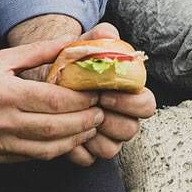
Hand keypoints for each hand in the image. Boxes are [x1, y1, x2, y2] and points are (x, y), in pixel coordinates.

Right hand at [0, 39, 103, 162]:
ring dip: (76, 139)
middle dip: (85, 121)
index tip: (97, 93)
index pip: (55, 101)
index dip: (81, 100)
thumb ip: (40, 51)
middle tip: (101, 112)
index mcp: (4, 94)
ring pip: (48, 148)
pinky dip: (57, 149)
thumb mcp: (2, 57)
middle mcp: (1, 122)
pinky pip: (34, 157)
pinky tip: (70, 138)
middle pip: (56, 127)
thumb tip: (73, 43)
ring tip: (91, 126)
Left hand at [66, 23, 156, 165]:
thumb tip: (109, 32)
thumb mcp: (84, 47)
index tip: (105, 92)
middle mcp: (123, 118)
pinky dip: (76, 148)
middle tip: (89, 106)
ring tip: (74, 118)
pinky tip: (63, 131)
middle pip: (131, 130)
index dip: (129, 102)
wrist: (44, 80)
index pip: (147, 105)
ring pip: (112, 149)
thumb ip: (99, 37)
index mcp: (130, 94)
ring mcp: (107, 138)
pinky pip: (88, 159)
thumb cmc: (71, 64)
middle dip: (109, 119)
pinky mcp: (88, 152)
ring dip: (93, 135)